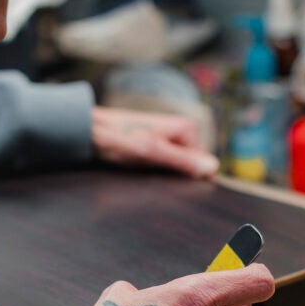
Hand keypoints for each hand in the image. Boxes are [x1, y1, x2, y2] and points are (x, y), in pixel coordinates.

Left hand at [91, 105, 218, 178]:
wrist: (91, 131)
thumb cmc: (118, 139)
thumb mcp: (151, 153)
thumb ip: (182, 161)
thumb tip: (213, 168)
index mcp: (187, 128)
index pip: (202, 166)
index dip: (184, 177)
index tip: (163, 174)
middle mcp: (182, 130)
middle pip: (190, 166)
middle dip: (173, 174)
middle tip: (150, 169)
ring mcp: (170, 137)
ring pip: (176, 166)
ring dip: (161, 172)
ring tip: (142, 166)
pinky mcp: (158, 143)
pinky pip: (165, 163)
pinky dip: (154, 168)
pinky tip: (139, 166)